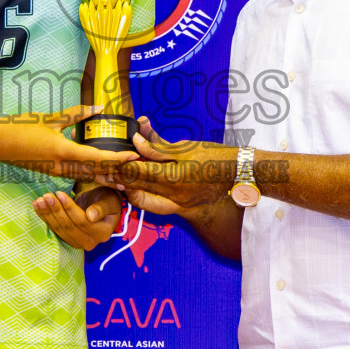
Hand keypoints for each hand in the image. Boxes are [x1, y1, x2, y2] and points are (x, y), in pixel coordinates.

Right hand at [0, 105, 137, 180]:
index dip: (117, 158)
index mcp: (63, 151)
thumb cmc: (22, 128)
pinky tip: (101, 175)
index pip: (96, 157)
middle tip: (136, 172)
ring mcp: (56, 172)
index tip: (133, 157)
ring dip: (106, 177)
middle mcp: (62, 166)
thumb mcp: (51, 118)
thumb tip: (99, 107)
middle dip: (117, 172)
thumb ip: (77, 115)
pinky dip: (92, 176)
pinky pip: (77, 176)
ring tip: (124, 178)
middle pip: (96, 172)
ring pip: (87, 176)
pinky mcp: (52, 173)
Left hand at [32, 186, 122, 251]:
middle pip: (69, 226)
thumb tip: (91, 216)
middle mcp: (90, 242)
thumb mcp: (109, 201)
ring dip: (47, 214)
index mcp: (102, 233)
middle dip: (56, 210)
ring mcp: (78, 243)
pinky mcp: (67, 239)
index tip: (60, 194)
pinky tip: (36, 206)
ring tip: (39, 200)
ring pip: (59, 229)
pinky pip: (54, 229)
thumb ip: (101, 208)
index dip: (70, 208)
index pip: (82, 221)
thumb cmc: (107, 200)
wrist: (101, 205)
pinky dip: (44, 217)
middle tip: (46, 196)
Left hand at [110, 117, 235, 213]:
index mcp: (173, 177)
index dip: (121, 165)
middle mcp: (174, 195)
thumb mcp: (185, 147)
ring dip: (132, 191)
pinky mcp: (184, 208)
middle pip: (137, 188)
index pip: (137, 172)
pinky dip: (147, 197)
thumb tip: (136, 140)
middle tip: (110, 171)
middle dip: (121, 179)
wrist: (238, 173)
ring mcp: (179, 205)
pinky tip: (142, 187)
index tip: (111, 158)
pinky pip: (159, 206)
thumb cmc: (214, 155)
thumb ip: (157, 146)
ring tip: (123, 180)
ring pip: (145, 201)